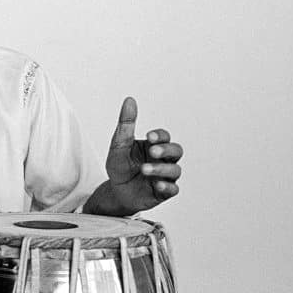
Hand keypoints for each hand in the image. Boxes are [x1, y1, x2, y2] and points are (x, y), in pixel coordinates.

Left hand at [100, 96, 182, 213]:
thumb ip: (125, 125)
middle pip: (176, 151)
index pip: (164, 137)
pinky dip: (167, 187)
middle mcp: (163, 160)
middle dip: (166, 150)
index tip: (149, 137)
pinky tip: (157, 185)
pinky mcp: (163, 192)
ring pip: (175, 170)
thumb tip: (129, 100)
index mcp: (154, 146)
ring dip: (161, 169)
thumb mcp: (118, 146)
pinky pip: (172, 189)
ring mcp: (165, 176)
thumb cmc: (120, 167)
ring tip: (145, 170)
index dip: (160, 136)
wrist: (116, 192)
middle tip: (152, 151)